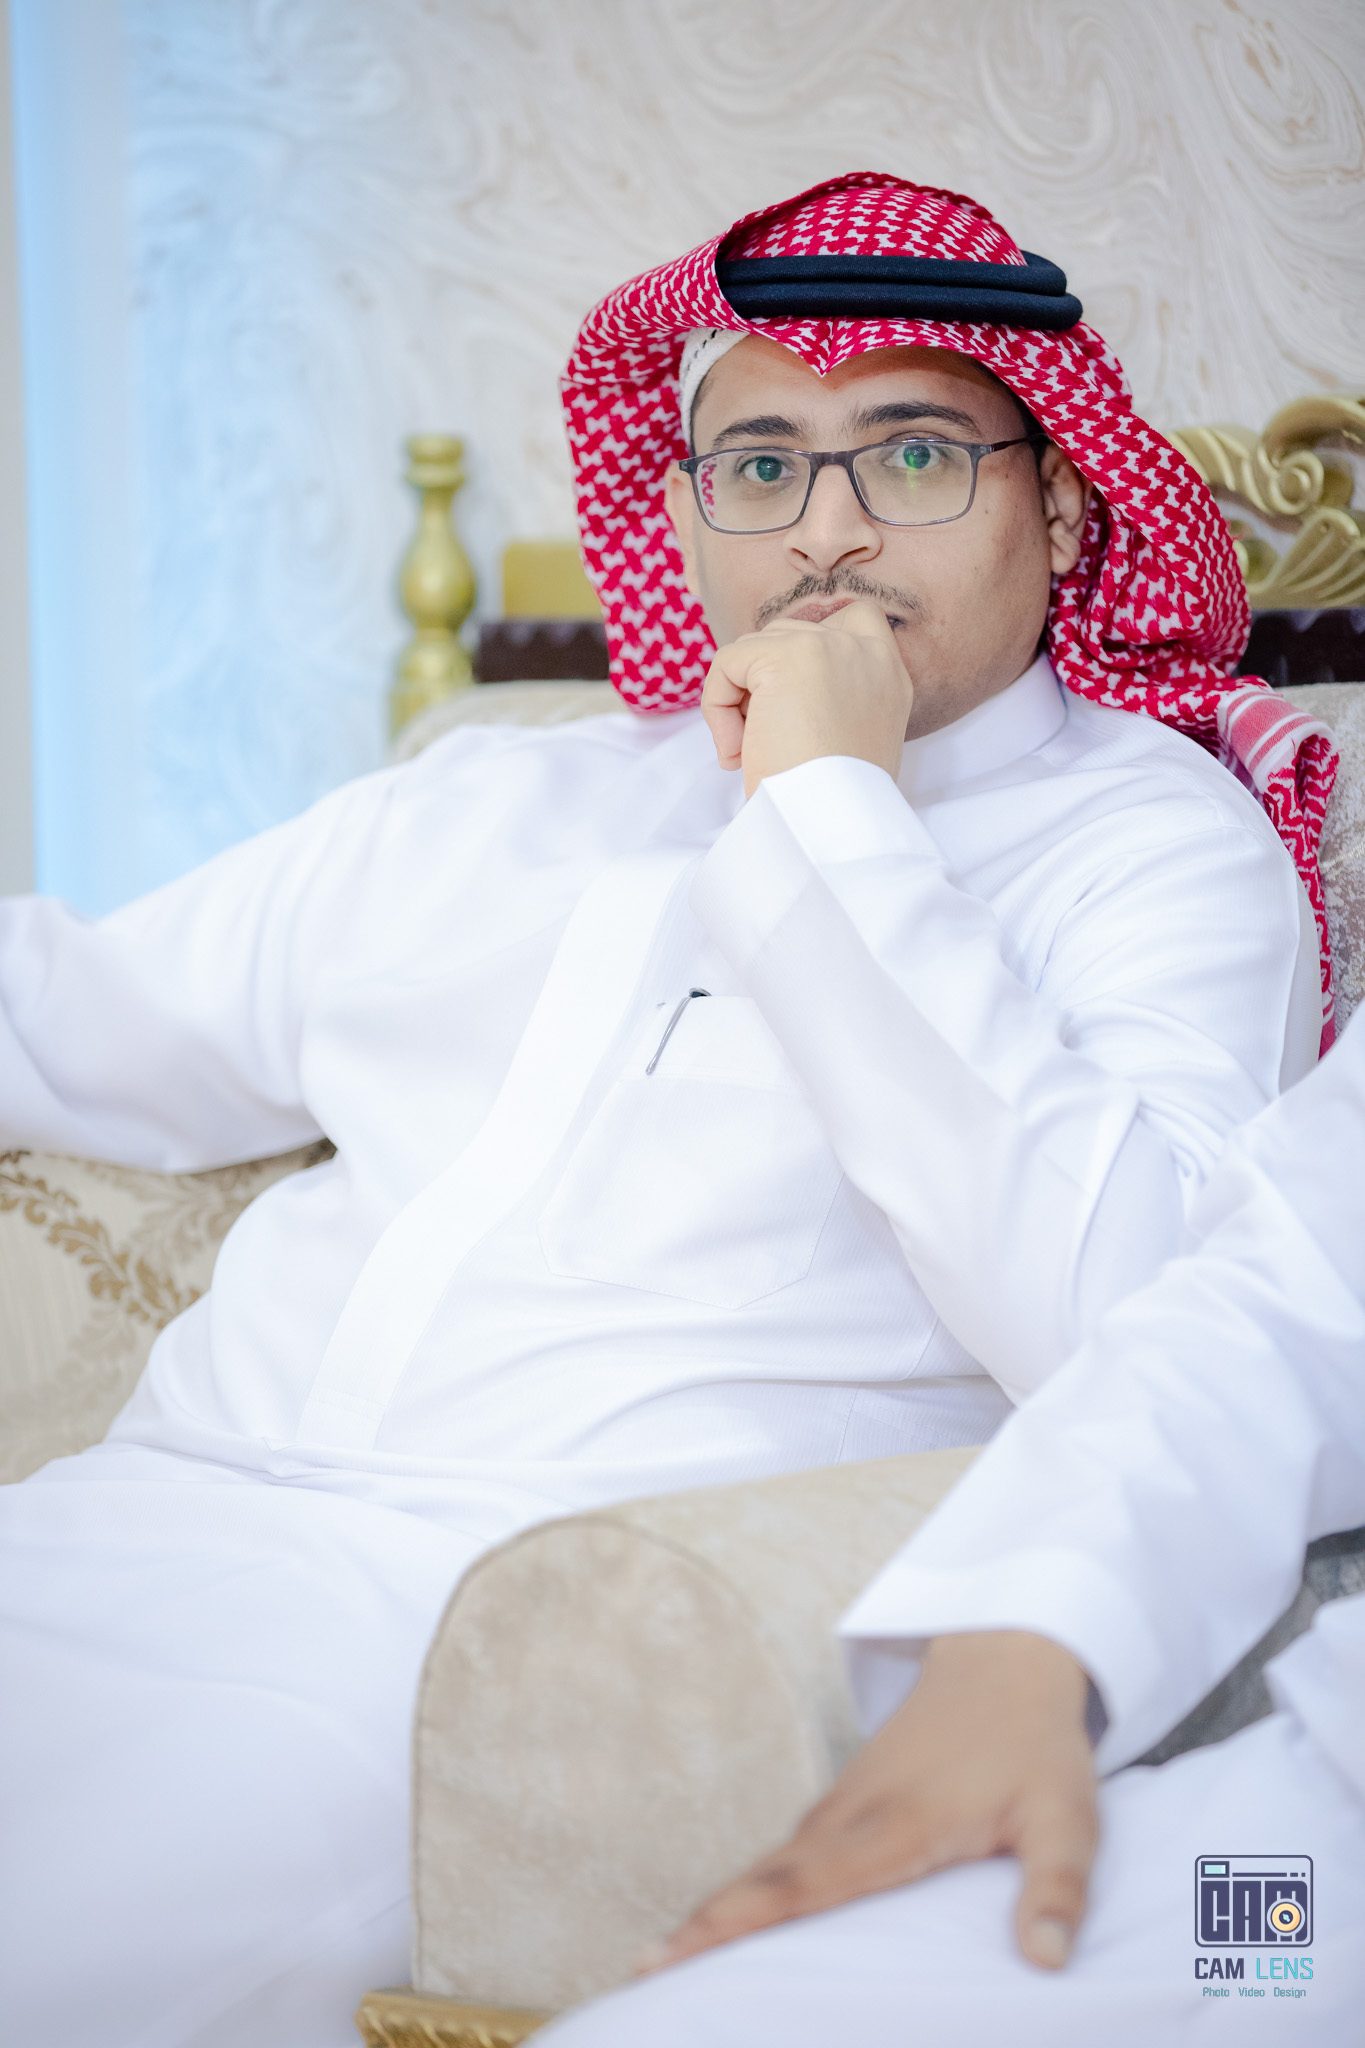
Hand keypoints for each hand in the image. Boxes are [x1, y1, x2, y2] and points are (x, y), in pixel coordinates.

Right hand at [643, 1629, 1097, 1974]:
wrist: (1004, 1659)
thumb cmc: (1034, 1743)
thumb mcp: (1067, 1815)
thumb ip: (1057, 1888)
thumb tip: (1048, 1961)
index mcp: (896, 1825)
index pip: (804, 1885)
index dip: (738, 1919)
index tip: (677, 1949)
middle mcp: (853, 1814)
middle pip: (765, 1877)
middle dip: (702, 1924)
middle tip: (640, 1972)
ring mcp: (845, 1802)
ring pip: (770, 1863)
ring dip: (719, 1906)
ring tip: (668, 1958)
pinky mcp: (849, 1799)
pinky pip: (789, 1851)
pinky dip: (751, 1886)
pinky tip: (733, 1918)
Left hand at [700, 598, 914, 798]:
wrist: (828, 827)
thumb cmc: (830, 805)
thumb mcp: (850, 742)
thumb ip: (833, 700)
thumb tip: (778, 684)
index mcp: (890, 676)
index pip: (855, 619)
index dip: (807, 650)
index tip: (791, 704)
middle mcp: (867, 652)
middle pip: (789, 635)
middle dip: (764, 685)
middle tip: (765, 744)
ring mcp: (828, 647)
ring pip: (754, 650)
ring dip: (739, 702)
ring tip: (751, 754)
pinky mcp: (786, 656)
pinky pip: (726, 663)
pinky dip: (716, 707)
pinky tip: (737, 752)